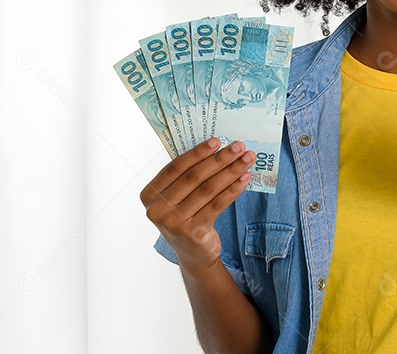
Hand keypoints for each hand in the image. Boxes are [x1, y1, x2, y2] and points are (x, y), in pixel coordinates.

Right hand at [140, 138, 254, 272]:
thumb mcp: (177, 198)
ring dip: (230, 172)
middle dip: (219, 159)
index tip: (217, 141)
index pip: (175, 167)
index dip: (197, 153)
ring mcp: (173, 223)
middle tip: (239, 147)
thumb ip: (186, 176)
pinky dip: (233, 189)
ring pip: (208, 189)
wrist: (193, 255)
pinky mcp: (193, 233)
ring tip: (247, 160)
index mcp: (149, 195)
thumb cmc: (186, 217)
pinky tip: (245, 179)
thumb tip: (215, 147)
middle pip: (193, 177)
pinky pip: (217, 205)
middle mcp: (157, 209)